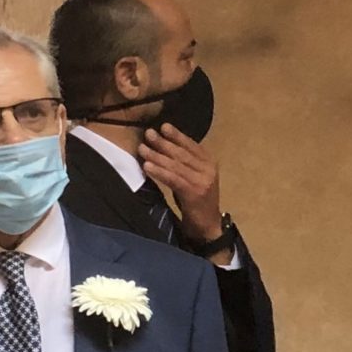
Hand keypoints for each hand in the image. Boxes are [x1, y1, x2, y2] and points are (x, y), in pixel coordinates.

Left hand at [140, 124, 223, 243]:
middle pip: (182, 153)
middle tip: (148, 133)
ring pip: (176, 165)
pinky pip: (173, 179)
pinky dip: (159, 171)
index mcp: (209, 162)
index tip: (163, 126)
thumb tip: (164, 148)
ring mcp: (202, 180)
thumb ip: (184, 164)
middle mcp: (208, 168)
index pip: (191, 145)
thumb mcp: (193, 178)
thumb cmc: (196, 201)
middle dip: (163, 142)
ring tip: (142, 148)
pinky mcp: (194, 192)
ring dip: (157, 155)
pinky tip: (147, 166)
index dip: (177, 135)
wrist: (207, 225)